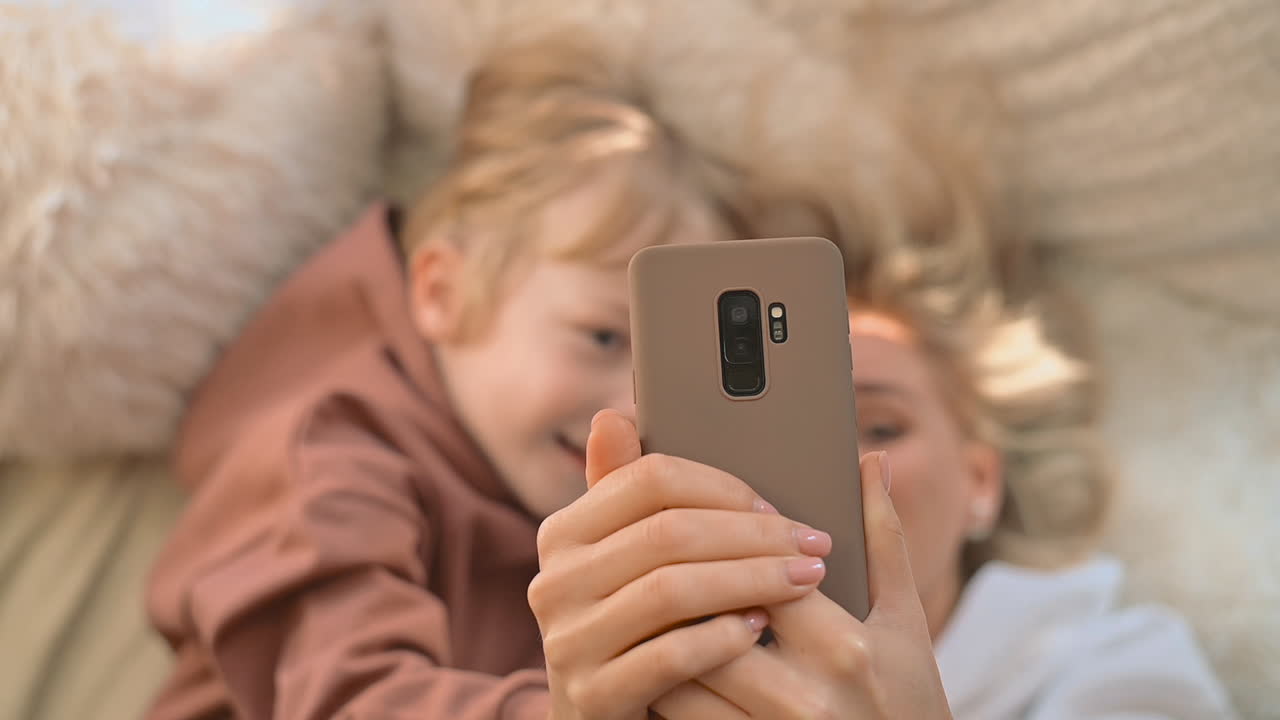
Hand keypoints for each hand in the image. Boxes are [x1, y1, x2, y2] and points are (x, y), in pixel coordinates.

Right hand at [529, 410, 832, 719]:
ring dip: (750, 580)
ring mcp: (567, 642)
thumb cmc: (639, 630)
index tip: (779, 505)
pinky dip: (722, 638)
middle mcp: (553, 581)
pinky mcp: (591, 697)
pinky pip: (669, 656)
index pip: (648, 479)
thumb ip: (629, 494)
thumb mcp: (631, 563)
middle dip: (754, 534)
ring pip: (671, 590)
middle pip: (667, 531)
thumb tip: (612, 416)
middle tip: (815, 544)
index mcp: (564, 532)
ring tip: (804, 581)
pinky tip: (759, 629)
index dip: (723, 486)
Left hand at [652, 452, 953, 719]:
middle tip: (645, 557)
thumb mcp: (906, 621)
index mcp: (843, 646)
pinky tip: (653, 661)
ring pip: (682, 680)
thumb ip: (883, 539)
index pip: (758, 576)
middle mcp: (805, 696)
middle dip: (678, 592)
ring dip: (656, 640)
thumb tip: (874, 458)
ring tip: (640, 605)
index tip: (696, 523)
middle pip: (709, 626)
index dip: (721, 545)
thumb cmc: (910, 696)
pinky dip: (660, 691)